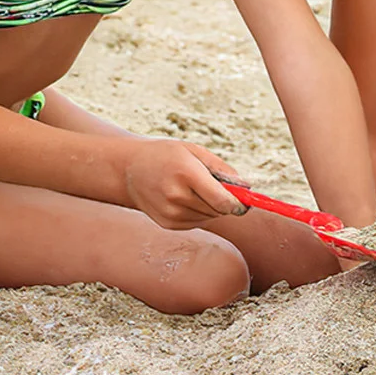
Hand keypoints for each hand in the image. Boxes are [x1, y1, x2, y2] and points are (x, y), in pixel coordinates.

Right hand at [122, 141, 248, 229]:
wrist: (128, 170)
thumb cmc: (166, 155)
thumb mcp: (194, 151)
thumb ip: (223, 169)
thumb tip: (247, 188)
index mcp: (187, 174)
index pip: (223, 201)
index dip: (239, 204)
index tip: (246, 202)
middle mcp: (178, 196)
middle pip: (219, 210)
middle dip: (225, 201)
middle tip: (215, 186)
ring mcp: (171, 213)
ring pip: (210, 217)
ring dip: (211, 206)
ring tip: (193, 188)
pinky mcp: (168, 224)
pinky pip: (197, 222)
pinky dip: (198, 212)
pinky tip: (183, 197)